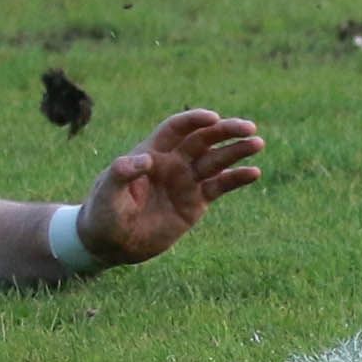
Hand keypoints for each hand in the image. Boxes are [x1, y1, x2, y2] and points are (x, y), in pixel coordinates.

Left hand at [76, 108, 263, 266]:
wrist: (111, 243)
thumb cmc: (103, 213)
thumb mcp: (108, 192)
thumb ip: (122, 173)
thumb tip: (146, 159)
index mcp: (149, 153)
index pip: (175, 129)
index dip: (193, 120)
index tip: (212, 118)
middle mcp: (171, 164)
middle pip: (201, 140)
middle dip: (224, 131)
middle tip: (249, 128)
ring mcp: (185, 182)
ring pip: (215, 161)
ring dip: (236, 151)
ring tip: (257, 143)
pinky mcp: (195, 203)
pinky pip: (219, 187)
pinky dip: (236, 179)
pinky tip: (253, 172)